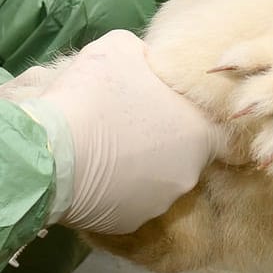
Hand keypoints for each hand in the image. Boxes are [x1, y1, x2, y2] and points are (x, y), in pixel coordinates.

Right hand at [0, 30, 215, 235]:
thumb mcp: (120, 48)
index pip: (221, 133)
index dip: (197, 120)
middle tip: (129, 124)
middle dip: (161, 142)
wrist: (51, 152)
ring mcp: (159, 204)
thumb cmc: (94, 95)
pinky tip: (89, 173)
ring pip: (155, 181)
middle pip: (183, 156)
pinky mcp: (128, 224)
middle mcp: (188, 175)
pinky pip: (127, 202)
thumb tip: (146, 62)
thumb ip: (145, 55)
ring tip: (103, 149)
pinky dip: (114, 190)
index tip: (176, 113)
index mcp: (198, 133)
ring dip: (137, 167)